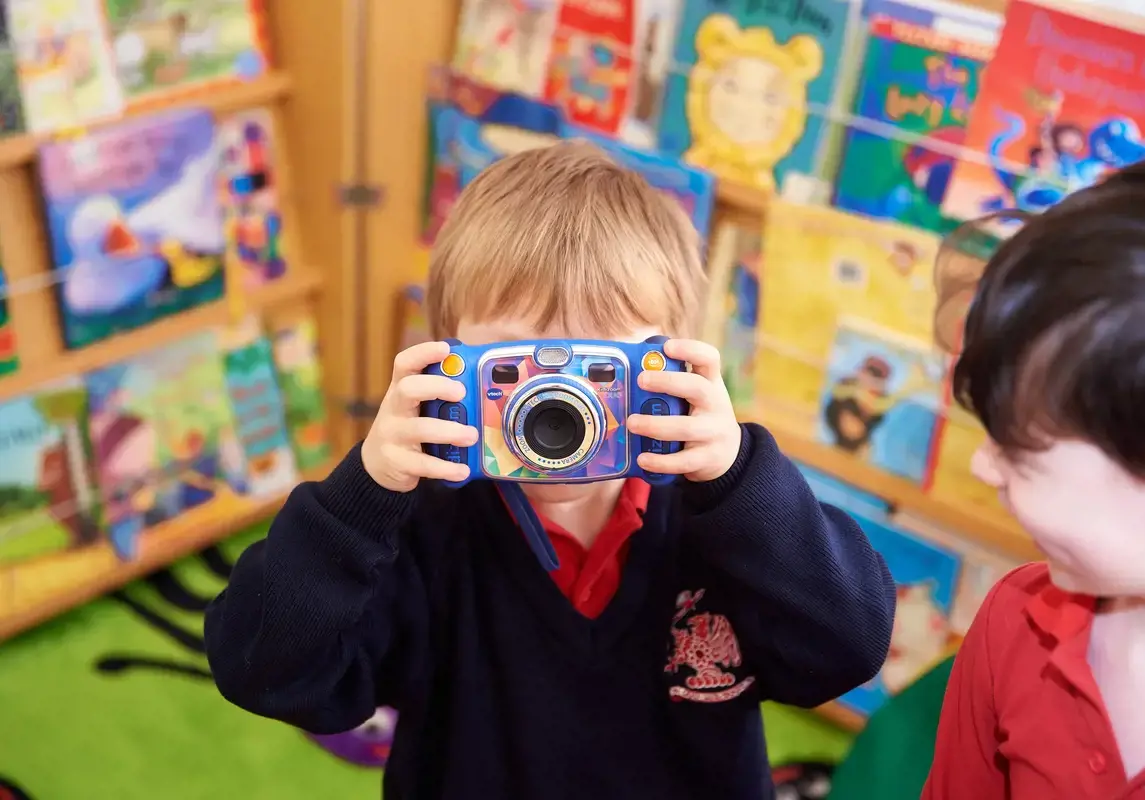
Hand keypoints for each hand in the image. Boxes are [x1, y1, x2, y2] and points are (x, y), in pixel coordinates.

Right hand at [362, 341, 477, 491]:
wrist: (377, 465)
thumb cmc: (407, 428)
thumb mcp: (416, 407)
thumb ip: (439, 395)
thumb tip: (480, 382)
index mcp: (400, 390)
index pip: (404, 363)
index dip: (423, 352)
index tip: (445, 348)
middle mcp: (393, 408)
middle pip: (408, 389)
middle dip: (436, 387)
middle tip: (462, 393)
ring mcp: (392, 435)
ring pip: (419, 428)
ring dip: (449, 431)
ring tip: (471, 436)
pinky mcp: (396, 461)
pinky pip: (422, 463)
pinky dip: (445, 467)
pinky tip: (462, 469)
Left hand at [627, 339, 741, 482]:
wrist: (728, 453)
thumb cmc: (701, 416)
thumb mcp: (696, 396)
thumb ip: (673, 384)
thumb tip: (632, 367)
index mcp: (711, 384)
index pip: (709, 358)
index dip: (690, 349)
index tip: (667, 347)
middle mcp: (715, 404)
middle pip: (697, 387)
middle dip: (668, 382)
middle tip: (641, 380)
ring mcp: (713, 432)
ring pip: (686, 427)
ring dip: (656, 425)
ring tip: (632, 423)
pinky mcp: (707, 458)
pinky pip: (683, 461)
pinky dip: (661, 461)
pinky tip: (642, 458)